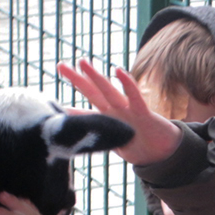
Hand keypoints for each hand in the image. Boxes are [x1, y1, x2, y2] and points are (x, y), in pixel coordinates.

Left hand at [57, 59, 182, 164]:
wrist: (165, 152)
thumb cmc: (142, 149)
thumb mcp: (118, 147)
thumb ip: (104, 142)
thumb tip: (85, 146)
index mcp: (108, 121)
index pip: (84, 114)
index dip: (68, 109)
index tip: (49, 104)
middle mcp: (115, 112)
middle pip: (92, 93)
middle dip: (76, 80)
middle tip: (59, 65)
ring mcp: (128, 111)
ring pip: (108, 91)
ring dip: (95, 77)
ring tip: (82, 62)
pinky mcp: (143, 113)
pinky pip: (134, 97)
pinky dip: (127, 84)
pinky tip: (118, 71)